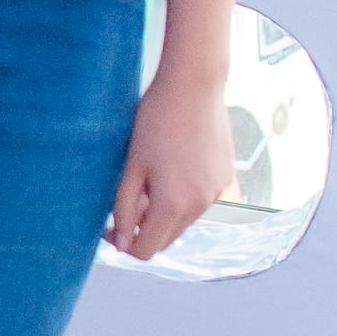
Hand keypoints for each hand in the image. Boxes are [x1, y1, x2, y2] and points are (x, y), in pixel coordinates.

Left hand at [107, 65, 232, 262]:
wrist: (194, 85)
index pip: (146, 249)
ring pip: (183, 221)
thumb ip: (124, 207)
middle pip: (166, 239)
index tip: (110, 227)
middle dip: (144, 229)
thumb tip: (121, 242)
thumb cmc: (156, 120)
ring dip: (164, 212)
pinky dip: (183, 197)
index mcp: (173, 204)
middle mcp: (201, 205)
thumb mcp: (132, 165)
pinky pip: (199, 202)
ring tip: (150, 179)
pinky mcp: (226, 179)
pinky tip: (172, 168)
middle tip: (125, 203)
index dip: (125, 244)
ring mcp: (217, 193)